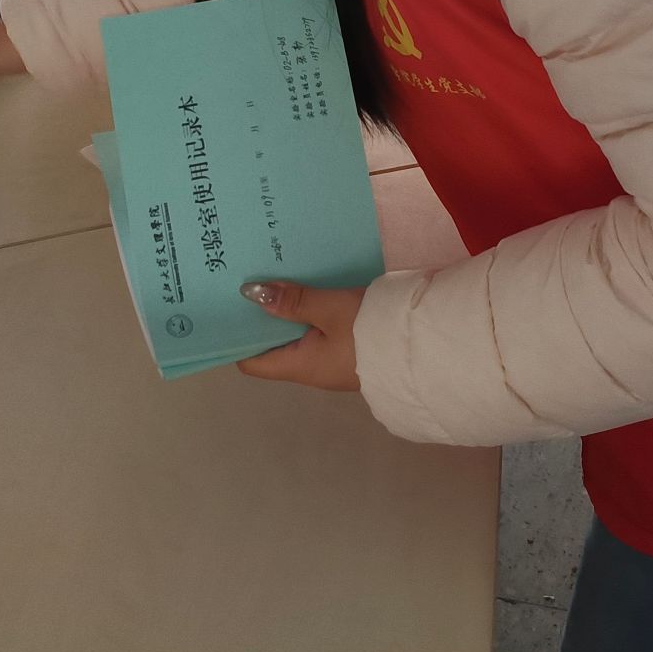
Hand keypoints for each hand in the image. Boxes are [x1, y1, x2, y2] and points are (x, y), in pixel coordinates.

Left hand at [234, 281, 365, 391]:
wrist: (422, 345)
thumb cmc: (371, 330)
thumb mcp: (330, 308)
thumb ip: (293, 301)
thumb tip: (252, 294)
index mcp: (300, 366)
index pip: (253, 364)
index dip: (238, 340)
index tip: (230, 310)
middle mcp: (312, 370)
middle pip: (274, 348)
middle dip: (262, 319)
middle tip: (250, 285)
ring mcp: (331, 362)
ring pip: (297, 339)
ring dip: (286, 315)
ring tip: (275, 281)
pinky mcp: (349, 352)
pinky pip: (317, 335)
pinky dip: (307, 315)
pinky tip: (308, 291)